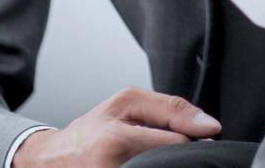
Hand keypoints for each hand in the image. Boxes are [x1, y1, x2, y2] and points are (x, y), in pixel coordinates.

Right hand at [12, 87, 219, 166]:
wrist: (54, 160)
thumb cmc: (92, 129)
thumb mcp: (127, 103)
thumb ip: (171, 109)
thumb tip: (210, 126)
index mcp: (118, 142)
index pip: (177, 144)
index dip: (194, 139)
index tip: (203, 135)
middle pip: (173, 162)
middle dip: (182, 153)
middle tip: (174, 145)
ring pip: (165, 167)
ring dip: (170, 161)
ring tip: (153, 152)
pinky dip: (157, 166)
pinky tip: (150, 161)